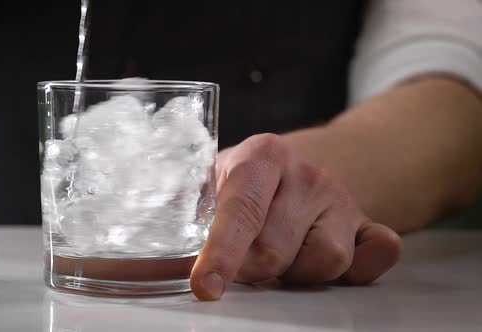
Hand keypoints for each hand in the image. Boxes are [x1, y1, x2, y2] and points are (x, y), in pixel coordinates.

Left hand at [190, 133, 402, 299]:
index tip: (206, 286)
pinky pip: (379, 255)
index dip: (222, 252)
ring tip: (281, 253)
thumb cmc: (245, 180)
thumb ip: (176, 213)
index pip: (242, 210)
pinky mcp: (369, 223)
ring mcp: (342, 200)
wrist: (299, 164)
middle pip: (277, 250)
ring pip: (325, 262)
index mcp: (262, 156)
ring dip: (294, 273)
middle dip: (252, 268)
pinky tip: (322, 254)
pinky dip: (358, 268)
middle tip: (244, 256)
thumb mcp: (209, 180)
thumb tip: (133, 262)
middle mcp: (307, 174)